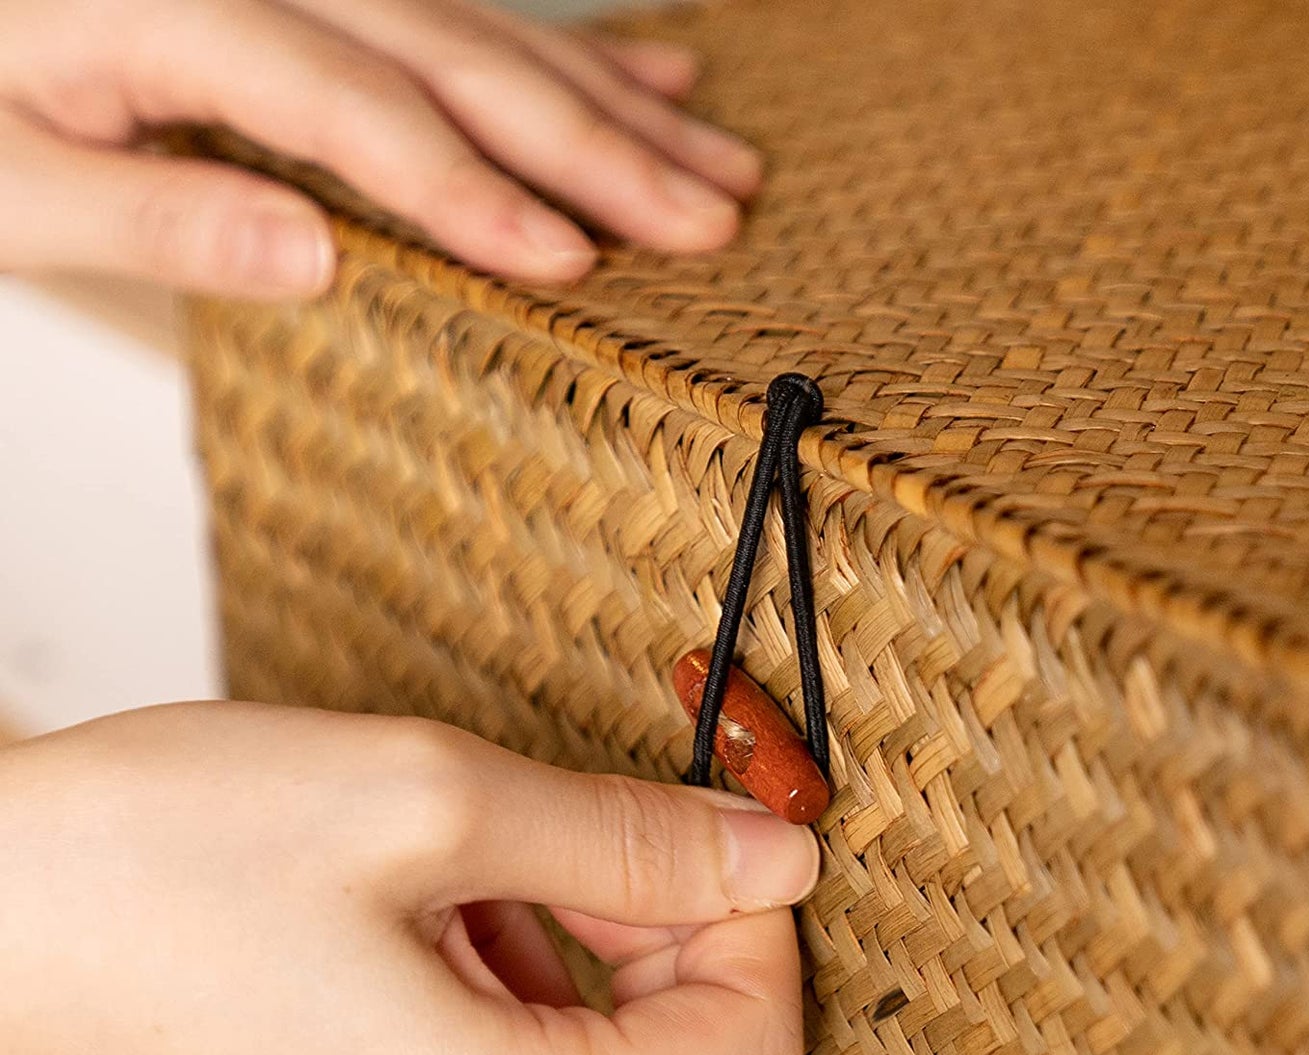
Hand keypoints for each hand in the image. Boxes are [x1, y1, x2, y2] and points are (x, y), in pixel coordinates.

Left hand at [0, 0, 760, 294]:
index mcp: (180, 11)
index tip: (571, 259)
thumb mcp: (14, 189)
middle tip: (706, 222)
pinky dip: (578, 55)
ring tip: (722, 168)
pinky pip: (473, 15)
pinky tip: (658, 75)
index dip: (471, 188)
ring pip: (492, 33)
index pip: (360, 110)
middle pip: (460, 57)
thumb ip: (159, 221)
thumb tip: (316, 258)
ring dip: (619, 107)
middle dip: (596, 149)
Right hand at [0, 703, 815, 1054]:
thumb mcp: (428, 798)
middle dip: (683, 969)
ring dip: (594, 1004)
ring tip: (491, 893)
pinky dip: (516, 1050)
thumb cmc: (157, 856)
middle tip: (607, 858)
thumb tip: (772, 856)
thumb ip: (632, 839)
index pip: (745, 1052)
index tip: (718, 845)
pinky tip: (433, 955)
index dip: (756, 929)